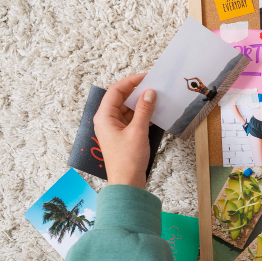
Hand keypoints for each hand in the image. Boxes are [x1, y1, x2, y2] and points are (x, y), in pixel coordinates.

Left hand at [92, 73, 155, 188]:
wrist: (127, 183)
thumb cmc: (128, 160)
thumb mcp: (137, 131)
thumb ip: (143, 110)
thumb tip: (149, 93)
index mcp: (104, 117)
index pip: (115, 91)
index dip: (130, 81)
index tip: (146, 76)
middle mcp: (107, 120)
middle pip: (121, 99)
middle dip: (136, 92)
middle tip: (154, 86)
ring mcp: (115, 129)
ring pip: (127, 109)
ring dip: (141, 104)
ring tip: (156, 99)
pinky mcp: (123, 136)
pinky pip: (132, 120)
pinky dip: (142, 116)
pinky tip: (154, 114)